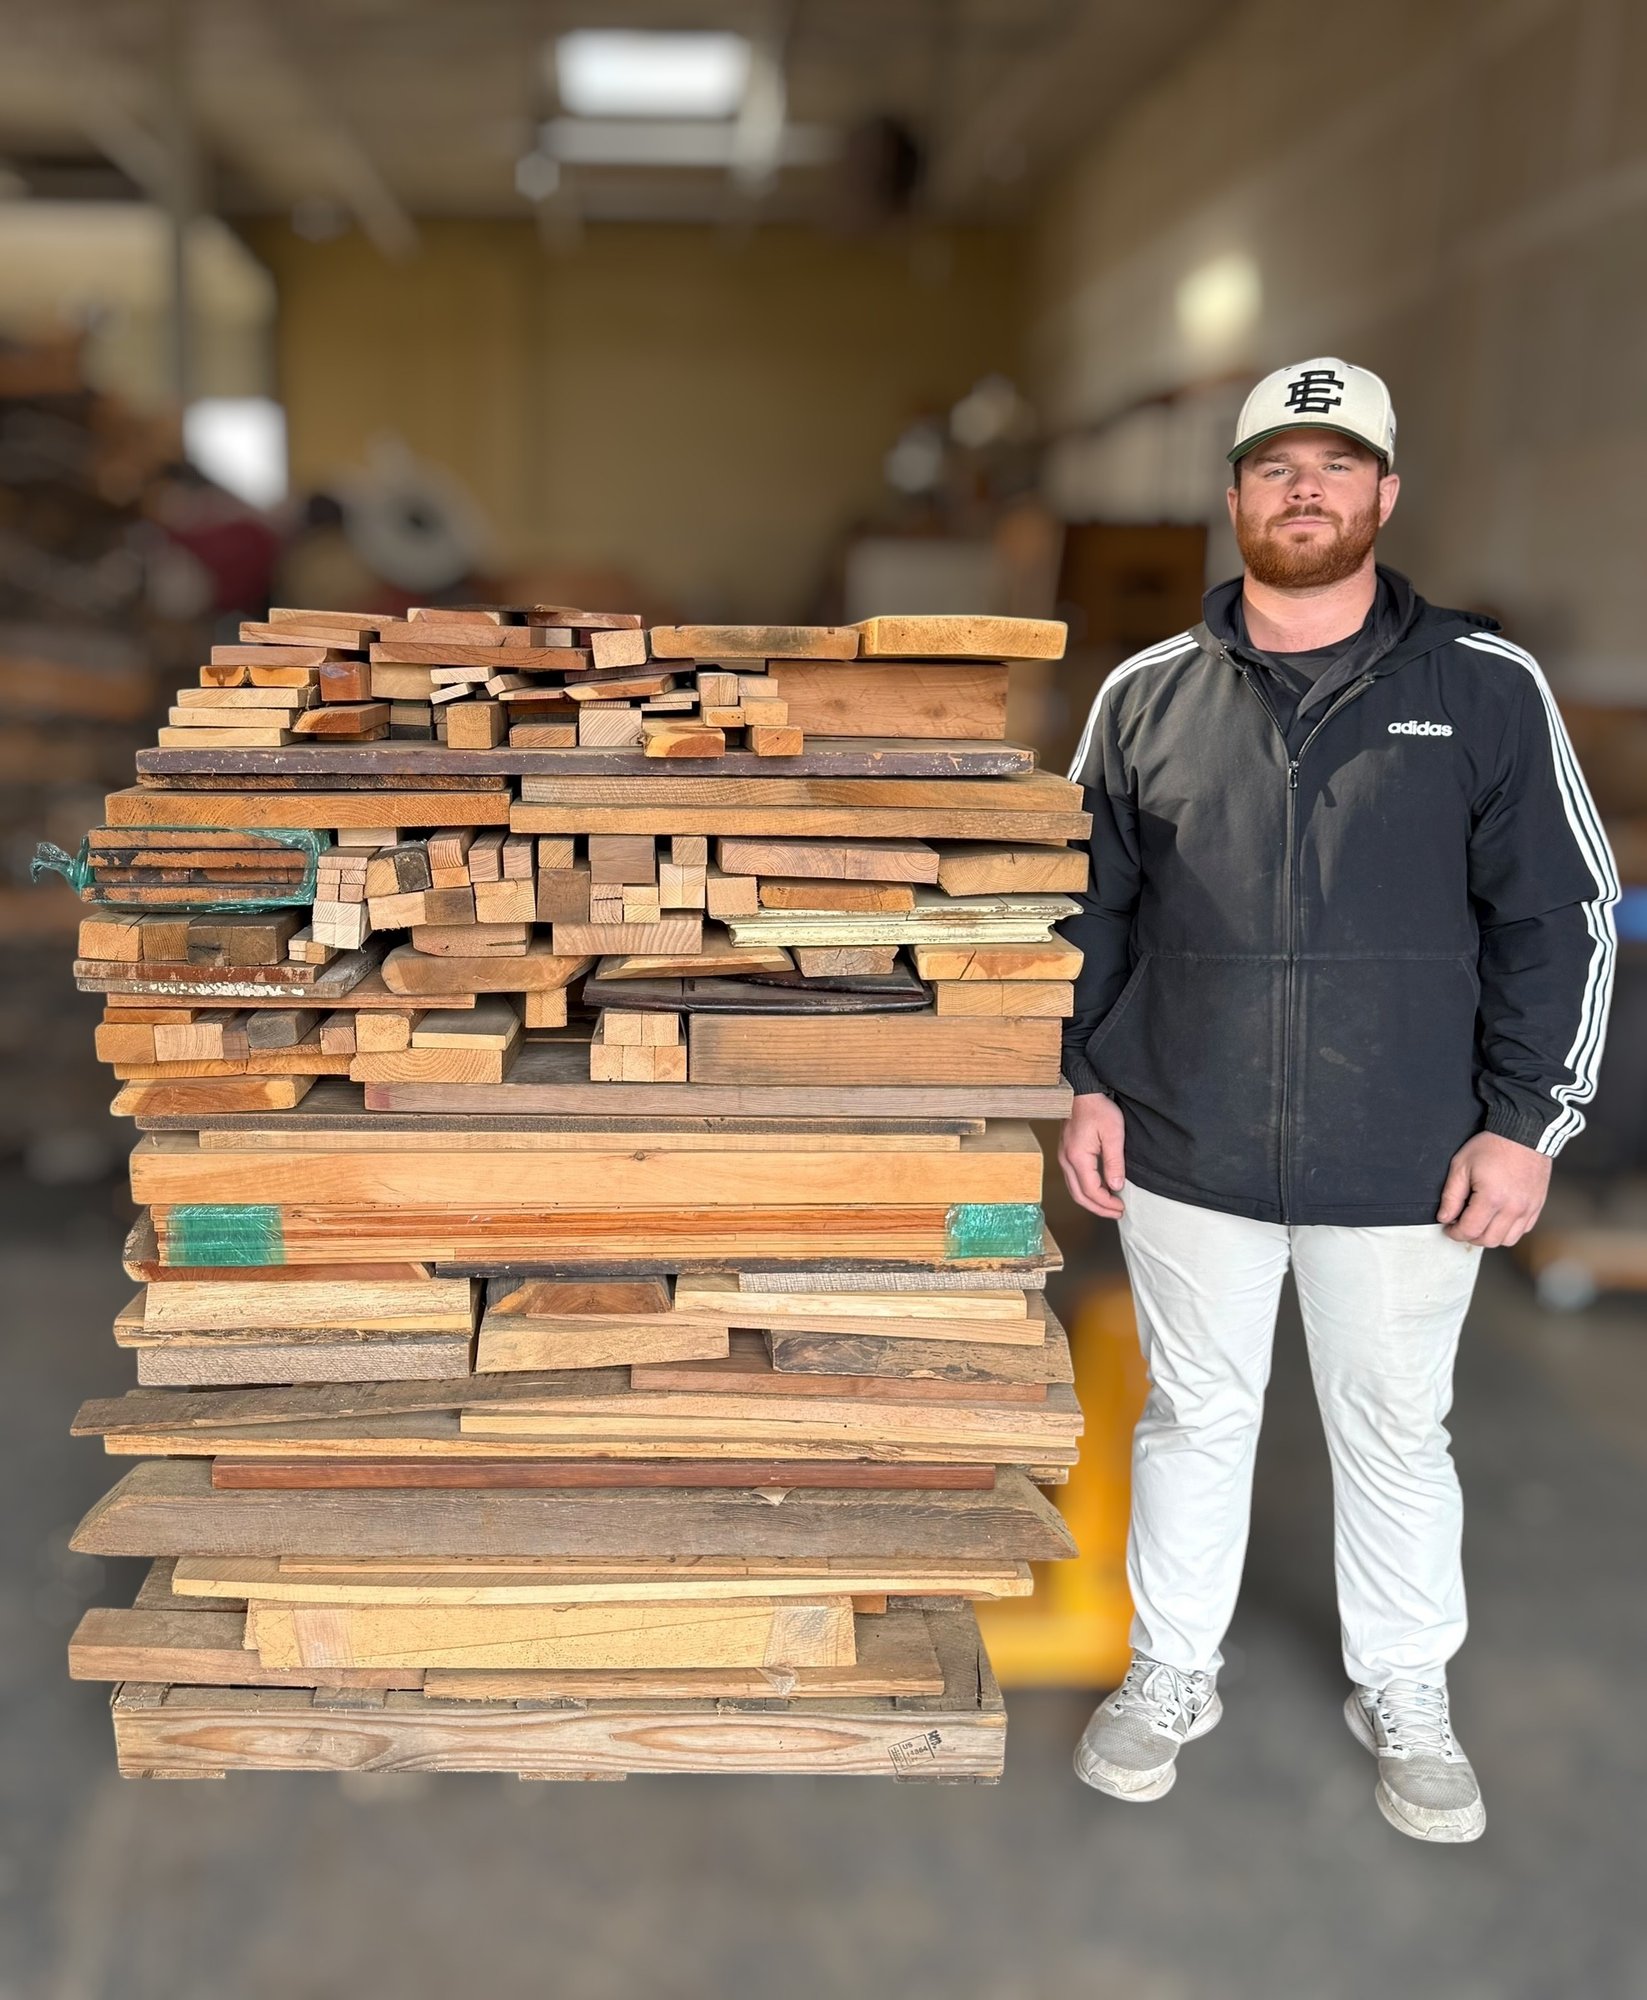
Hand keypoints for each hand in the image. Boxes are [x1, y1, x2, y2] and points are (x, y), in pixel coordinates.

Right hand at [1058, 1091, 1126, 1217]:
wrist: (1082, 1092)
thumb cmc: (1098, 1109)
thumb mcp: (1113, 1134)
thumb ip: (1114, 1163)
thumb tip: (1116, 1187)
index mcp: (1077, 1157)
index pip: (1091, 1191)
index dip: (1106, 1203)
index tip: (1121, 1207)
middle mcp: (1066, 1160)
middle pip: (1079, 1195)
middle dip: (1098, 1208)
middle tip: (1116, 1212)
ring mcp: (1063, 1157)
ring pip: (1074, 1189)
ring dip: (1091, 1201)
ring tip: (1109, 1205)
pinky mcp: (1066, 1154)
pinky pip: (1072, 1180)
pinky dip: (1085, 1190)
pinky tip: (1098, 1189)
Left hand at [1436, 1131, 1550, 1246]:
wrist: (1524, 1133)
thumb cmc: (1492, 1146)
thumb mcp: (1461, 1165)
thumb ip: (1451, 1195)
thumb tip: (1445, 1217)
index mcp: (1492, 1198)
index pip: (1470, 1231)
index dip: (1454, 1232)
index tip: (1449, 1226)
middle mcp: (1513, 1208)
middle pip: (1488, 1240)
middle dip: (1470, 1236)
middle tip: (1461, 1224)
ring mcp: (1528, 1208)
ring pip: (1507, 1240)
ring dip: (1490, 1236)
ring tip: (1480, 1222)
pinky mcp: (1537, 1205)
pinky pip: (1523, 1230)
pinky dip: (1508, 1230)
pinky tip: (1498, 1217)